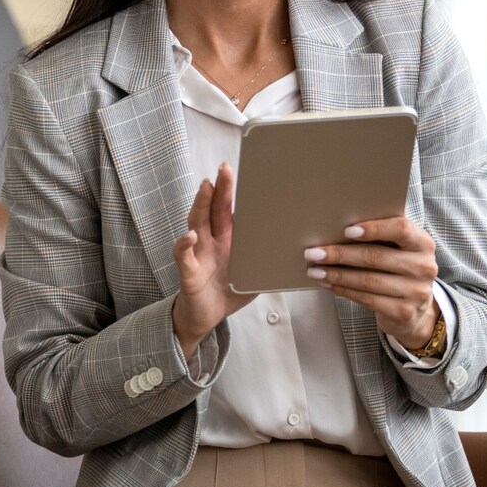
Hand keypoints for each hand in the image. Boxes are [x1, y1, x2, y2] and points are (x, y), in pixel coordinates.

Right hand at [171, 163, 255, 355]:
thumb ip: (271, 259)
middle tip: (223, 169)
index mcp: (227, 239)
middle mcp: (211, 241)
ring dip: (200, 205)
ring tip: (206, 189)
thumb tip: (302, 251)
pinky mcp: (188, 272)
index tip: (238, 172)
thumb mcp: (254, 273)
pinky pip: (184, 256)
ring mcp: (198, 254)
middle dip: (218, 188)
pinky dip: (185, 245)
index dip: (231, 190)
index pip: (227, 209)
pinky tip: (190, 236)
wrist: (206, 317)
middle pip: (212, 209)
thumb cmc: (228, 291)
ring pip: (196, 224)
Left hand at [303, 216, 439, 348]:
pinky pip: (367, 299)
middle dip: (340, 254)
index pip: (401, 229)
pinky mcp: (404, 312)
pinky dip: (344, 290)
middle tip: (313, 252)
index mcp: (422, 243)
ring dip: (337, 274)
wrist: (416, 310)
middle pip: (376, 256)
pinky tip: (328, 284)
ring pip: (368, 280)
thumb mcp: (399, 250)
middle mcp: (424, 267)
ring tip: (315, 270)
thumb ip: (381, 235)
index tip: (346, 231)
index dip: (373, 228)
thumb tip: (336, 226)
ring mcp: (416, 292)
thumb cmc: (398, 269)